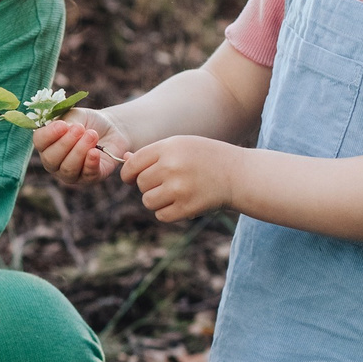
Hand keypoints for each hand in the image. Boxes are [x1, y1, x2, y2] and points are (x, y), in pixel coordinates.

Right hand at [31, 108, 122, 187]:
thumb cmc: (86, 122)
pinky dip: (90, 163)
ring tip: (92, 135)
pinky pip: (87, 175)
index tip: (62, 125)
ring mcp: (70, 173)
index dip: (49, 135)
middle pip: (51, 159)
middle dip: (66, 143)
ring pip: (68, 169)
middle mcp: (54, 162)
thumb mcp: (75, 116)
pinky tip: (95, 152)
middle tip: (80, 128)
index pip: (39, 142)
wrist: (110, 128)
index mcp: (46, 144)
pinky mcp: (90, 178)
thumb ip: (67, 122)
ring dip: (80, 151)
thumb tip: (65, 129)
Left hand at [118, 134, 239, 221]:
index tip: (134, 178)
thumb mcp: (181, 146)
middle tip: (165, 184)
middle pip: (141, 184)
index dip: (129, 174)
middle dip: (148, 186)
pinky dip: (168, 212)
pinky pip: (161, 215)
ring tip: (175, 193)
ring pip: (148, 201)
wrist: (238, 175)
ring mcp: (180, 188)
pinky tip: (182, 203)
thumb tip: (124, 160)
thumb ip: (153, 153)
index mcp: (169, 147)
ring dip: (157, 200)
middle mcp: (172, 167)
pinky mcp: (187, 208)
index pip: (132, 164)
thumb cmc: (206, 158)